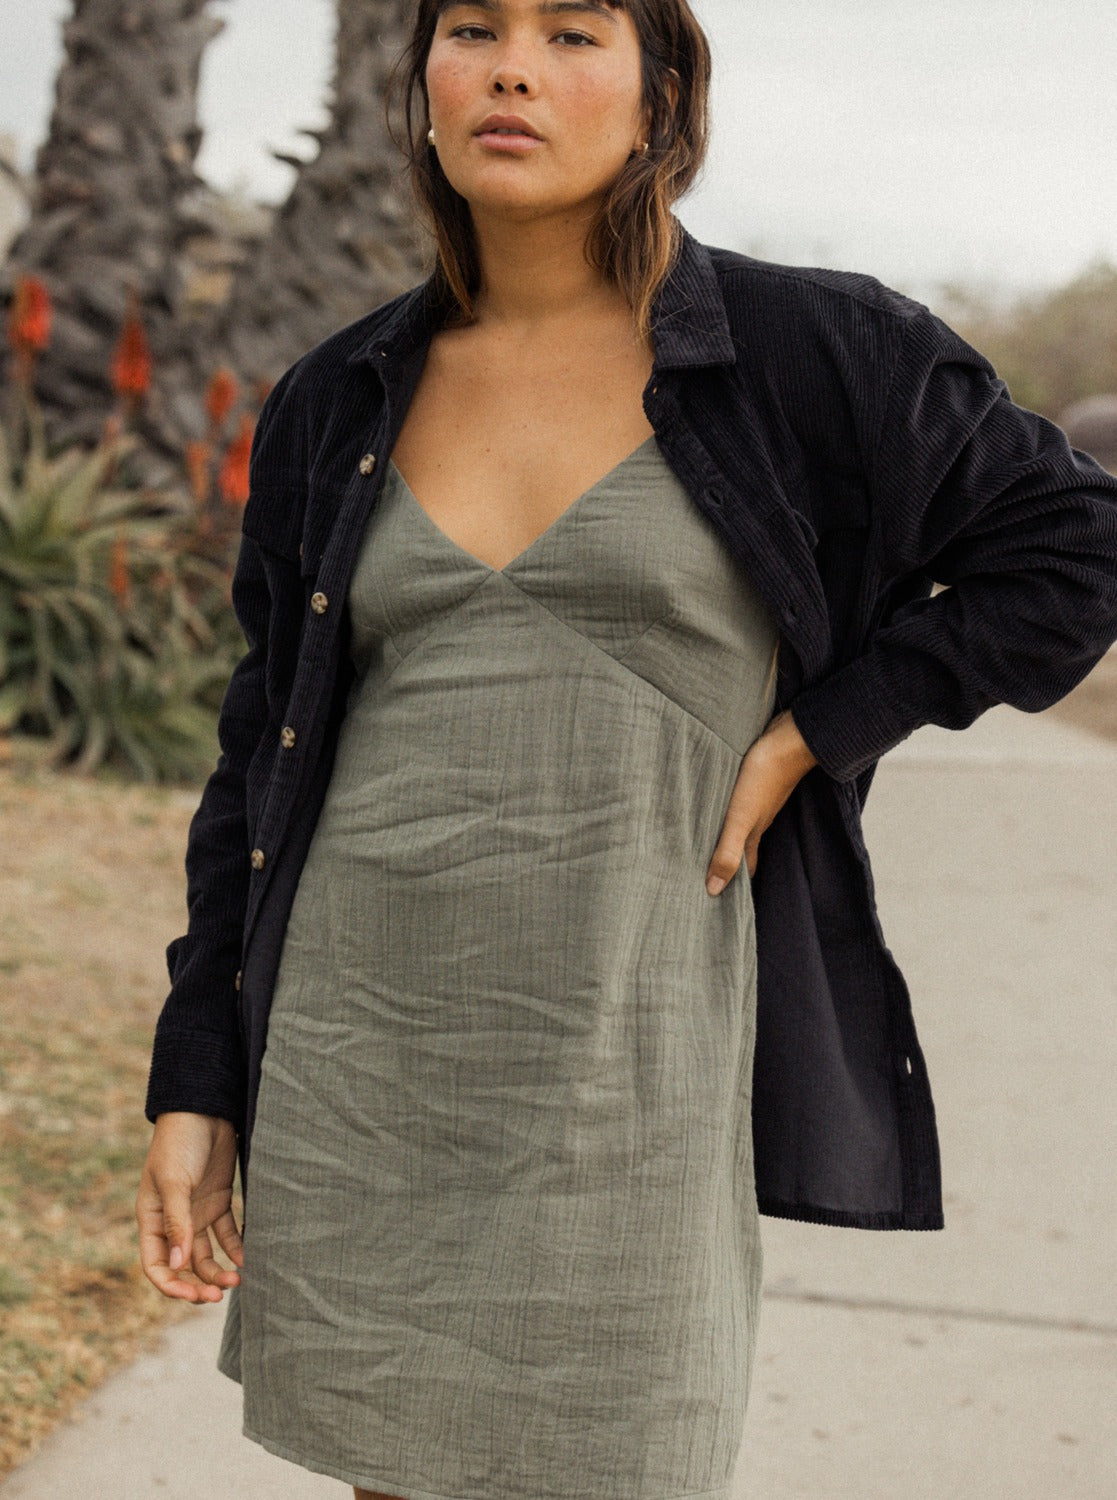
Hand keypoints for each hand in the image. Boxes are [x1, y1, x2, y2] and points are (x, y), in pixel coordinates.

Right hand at [136, 1111, 243, 1302]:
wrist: (204, 1110)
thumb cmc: (179, 1143)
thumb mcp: (175, 1182)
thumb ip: (177, 1222)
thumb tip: (177, 1264)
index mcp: (152, 1220)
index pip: (156, 1265)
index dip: (172, 1286)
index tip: (194, 1295)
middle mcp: (173, 1222)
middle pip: (184, 1266)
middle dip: (200, 1284)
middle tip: (220, 1294)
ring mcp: (197, 1213)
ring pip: (207, 1254)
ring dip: (219, 1270)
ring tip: (239, 1279)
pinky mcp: (219, 1201)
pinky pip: (227, 1233)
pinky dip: (236, 1247)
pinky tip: (248, 1258)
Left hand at [705, 709, 817, 893]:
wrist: (789, 738)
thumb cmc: (764, 776)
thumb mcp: (741, 818)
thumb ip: (727, 851)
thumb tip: (713, 889)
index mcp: (754, 833)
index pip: (744, 868)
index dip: (733, 885)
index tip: (716, 899)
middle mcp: (757, 820)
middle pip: (740, 848)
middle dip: (725, 863)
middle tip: (702, 874)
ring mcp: (757, 800)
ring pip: (740, 825)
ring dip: (724, 837)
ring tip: (701, 843)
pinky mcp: (753, 780)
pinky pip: (738, 803)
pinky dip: (726, 812)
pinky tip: (714, 804)